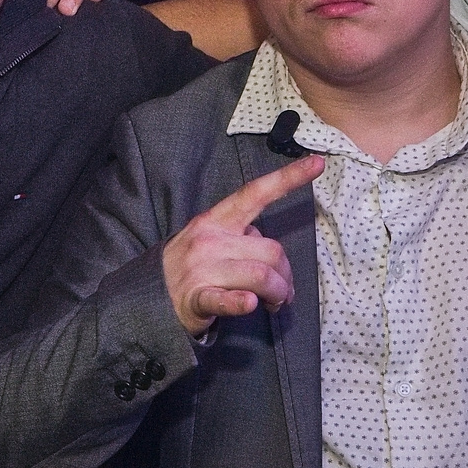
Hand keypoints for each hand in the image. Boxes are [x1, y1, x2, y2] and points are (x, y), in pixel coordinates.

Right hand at [162, 156, 320, 334]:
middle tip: (283, 292)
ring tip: (275, 303)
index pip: (255, 193)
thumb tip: (271, 250)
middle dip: (286, 274)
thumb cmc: (189, 266)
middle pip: (271, 250)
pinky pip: (225, 299)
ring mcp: (202, 268)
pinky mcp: (197, 298)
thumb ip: (240, 236)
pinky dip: (242, 303)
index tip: (318, 162)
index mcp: (216, 219)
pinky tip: (251, 305)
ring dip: (278, 293)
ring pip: (262, 276)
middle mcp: (210, 239)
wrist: (149, 296)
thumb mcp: (209, 238)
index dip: (288, 177)